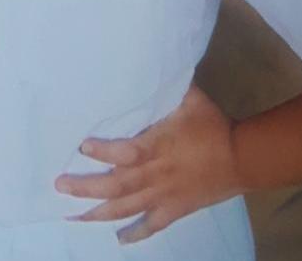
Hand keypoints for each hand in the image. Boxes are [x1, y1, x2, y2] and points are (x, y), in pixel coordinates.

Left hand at [54, 84, 241, 244]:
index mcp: (157, 146)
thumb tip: (145, 63)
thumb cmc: (212, 124)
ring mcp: (164, 196)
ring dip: (98, 213)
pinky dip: (135, 233)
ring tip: (71, 216)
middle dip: (86, 187)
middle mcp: (156, 174)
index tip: (80, 147)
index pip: (125, 152)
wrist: (242, 157)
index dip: (103, 152)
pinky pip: (152, 225)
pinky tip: (119, 238)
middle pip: (117, 186)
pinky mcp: (175, 209)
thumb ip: (164, 86)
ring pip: (126, 208)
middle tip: (59, 186)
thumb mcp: (189, 97)